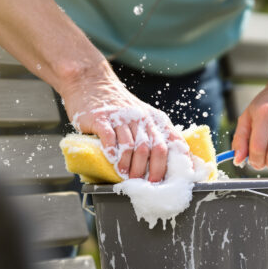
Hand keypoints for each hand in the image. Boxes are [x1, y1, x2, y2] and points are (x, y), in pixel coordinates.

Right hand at [61, 65, 183, 181]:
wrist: (92, 84)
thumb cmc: (119, 108)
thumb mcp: (143, 117)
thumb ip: (154, 136)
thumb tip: (165, 167)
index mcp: (155, 120)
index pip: (174, 143)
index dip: (175, 165)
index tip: (172, 182)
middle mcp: (141, 118)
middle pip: (153, 149)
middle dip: (151, 171)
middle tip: (144, 184)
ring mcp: (121, 118)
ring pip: (131, 147)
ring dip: (129, 165)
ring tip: (124, 175)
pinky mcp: (102, 119)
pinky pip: (110, 138)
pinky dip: (112, 152)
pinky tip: (111, 159)